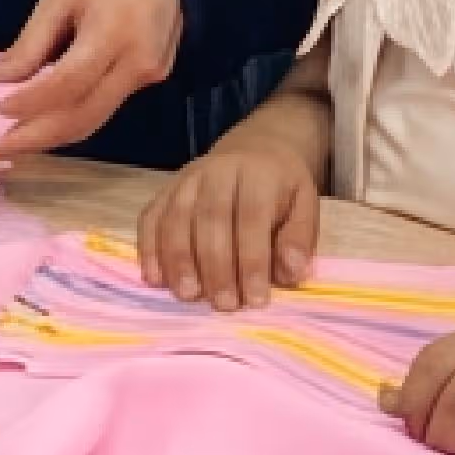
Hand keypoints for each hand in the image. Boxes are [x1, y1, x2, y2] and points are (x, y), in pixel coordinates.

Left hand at [0, 0, 184, 158]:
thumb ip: (30, 44)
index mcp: (115, 31)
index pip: (68, 83)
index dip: (31, 102)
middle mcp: (139, 61)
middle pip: (85, 116)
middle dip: (39, 137)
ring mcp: (152, 73)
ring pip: (97, 118)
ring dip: (55, 134)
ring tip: (15, 139)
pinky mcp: (154, 77)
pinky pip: (108, 105)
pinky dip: (75, 115)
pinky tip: (47, 117)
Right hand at [137, 98, 325, 309]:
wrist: (255, 150)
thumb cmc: (282, 190)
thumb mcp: (306, 206)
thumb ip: (299, 239)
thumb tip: (291, 272)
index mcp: (257, 174)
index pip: (251, 218)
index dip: (252, 261)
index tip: (255, 300)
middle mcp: (218, 172)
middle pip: (210, 219)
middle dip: (215, 266)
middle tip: (223, 304)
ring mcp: (186, 180)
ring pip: (176, 219)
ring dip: (178, 260)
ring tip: (187, 295)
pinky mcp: (165, 190)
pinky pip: (150, 218)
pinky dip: (149, 249)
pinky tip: (154, 278)